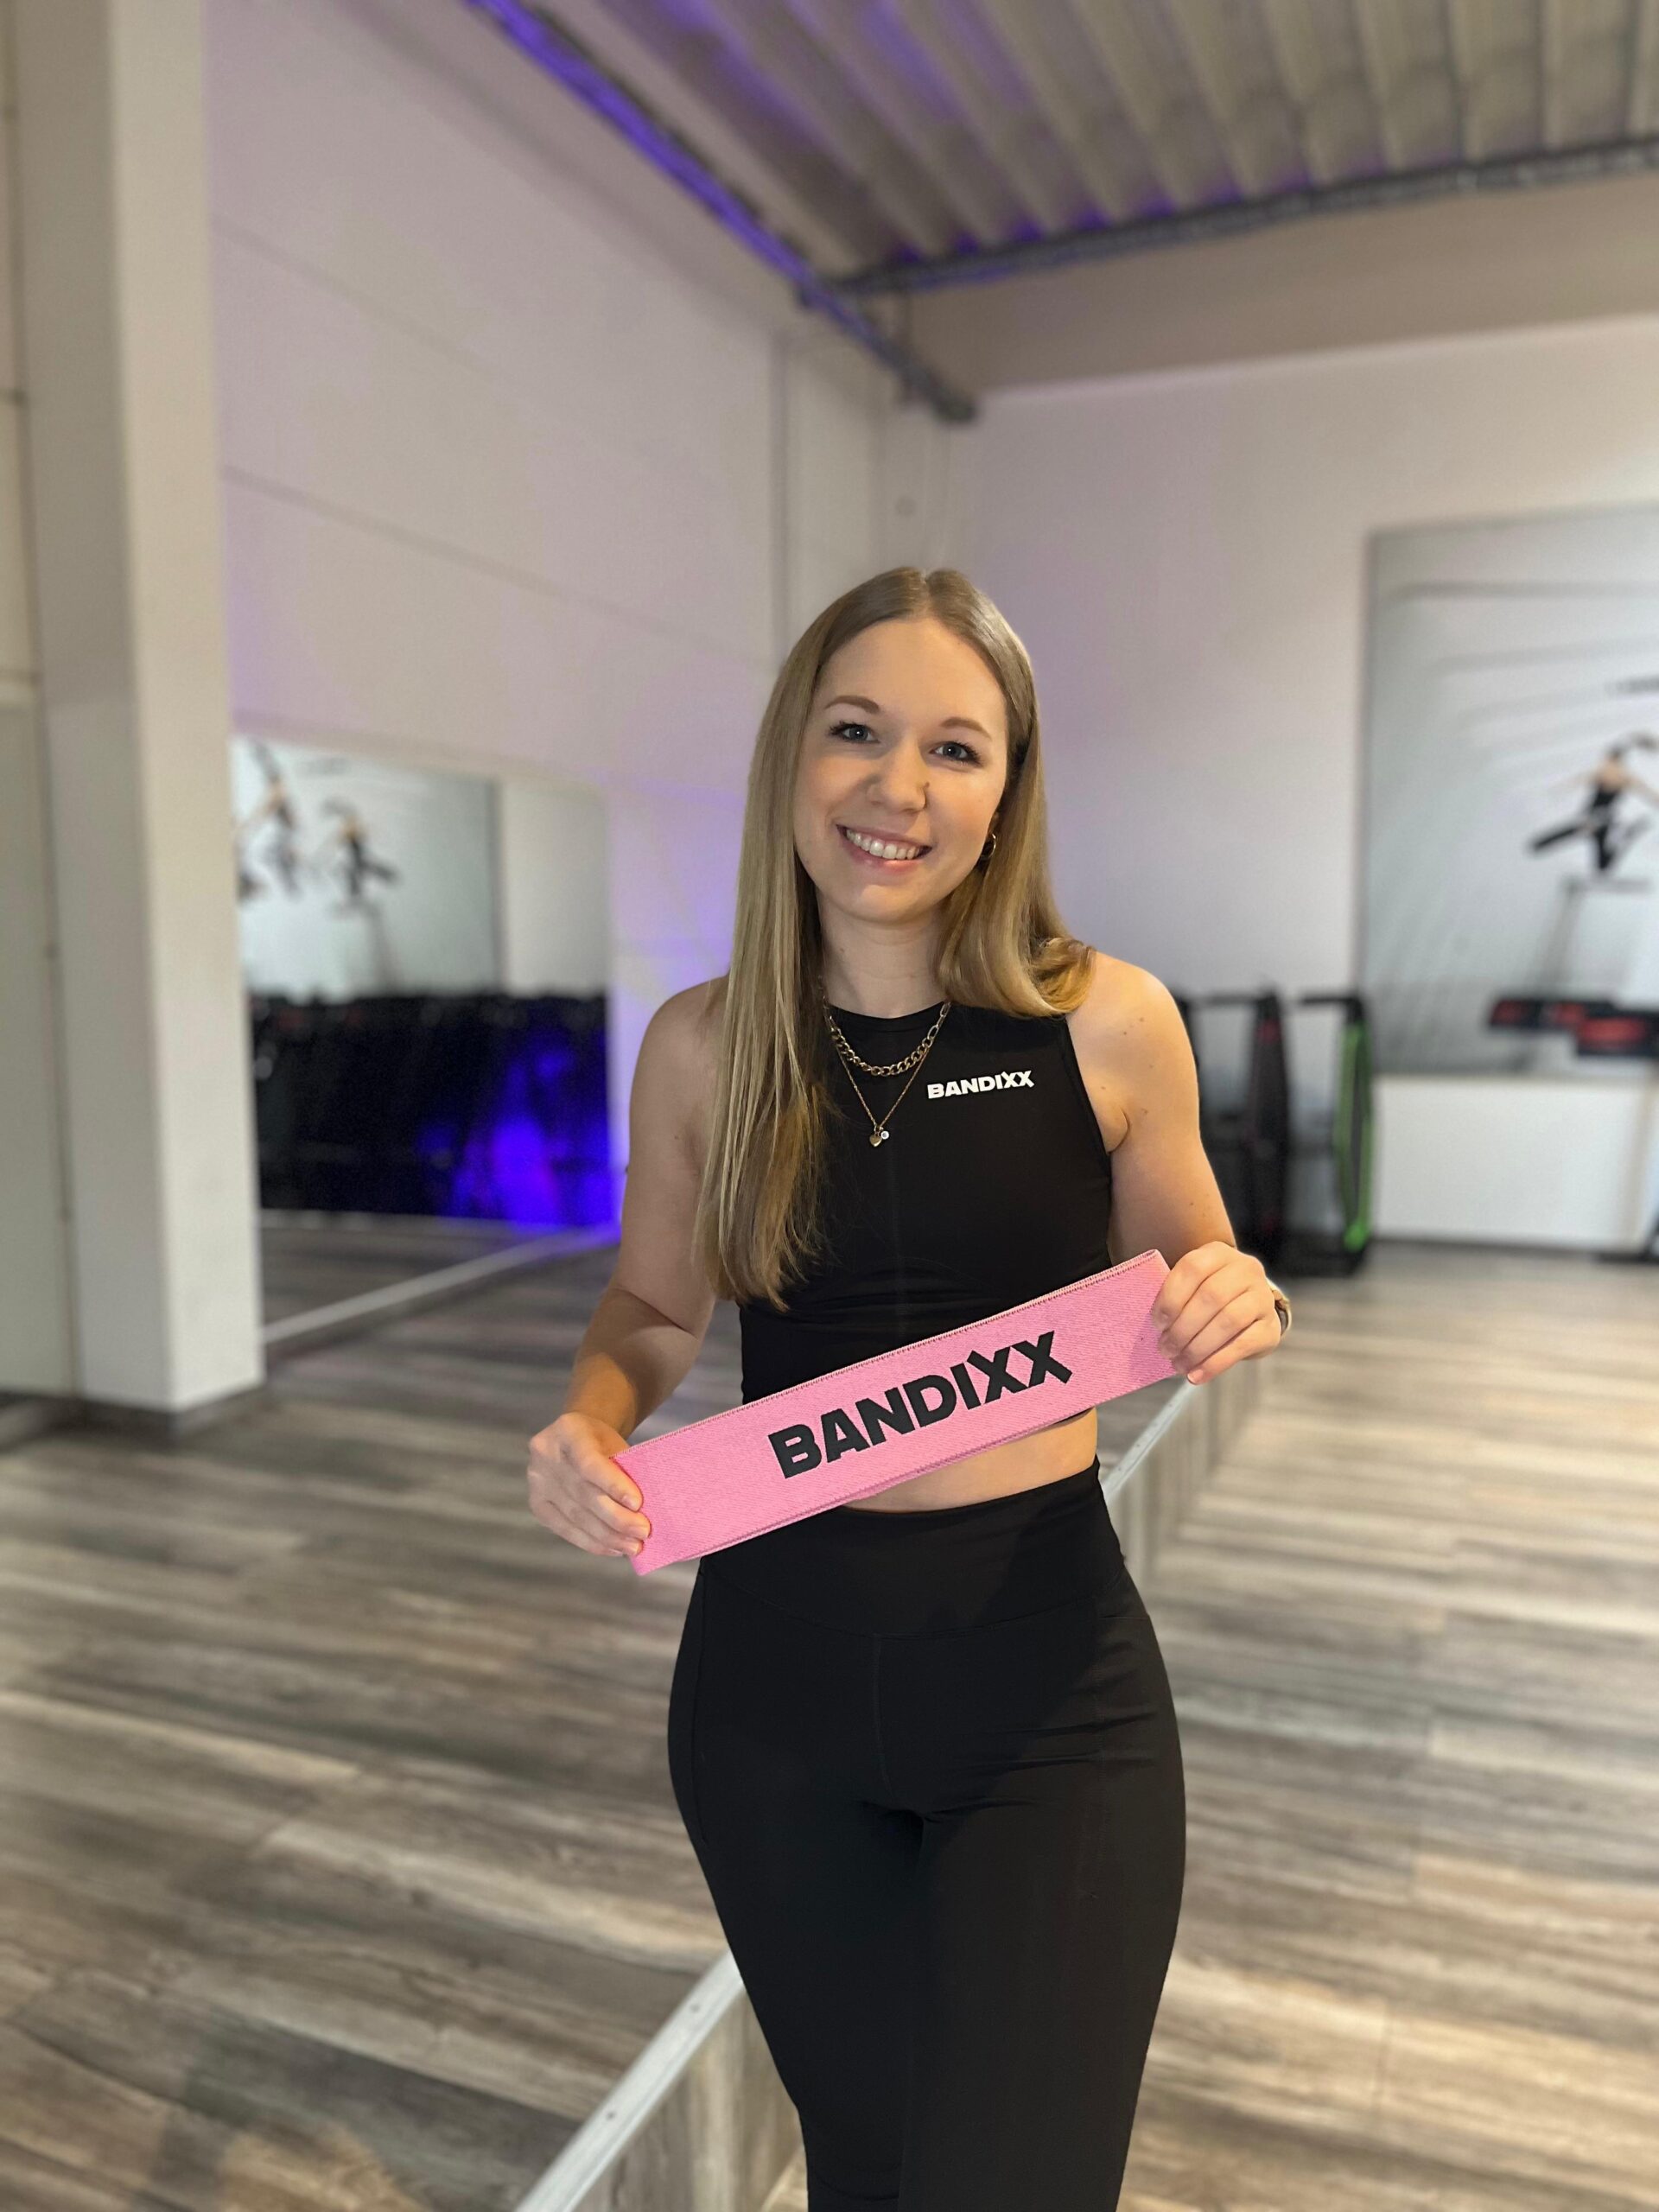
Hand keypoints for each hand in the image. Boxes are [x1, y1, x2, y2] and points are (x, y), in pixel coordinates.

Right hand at [527, 1410, 651, 1558]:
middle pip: (583, 1494)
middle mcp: (545, 1454)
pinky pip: (565, 1529)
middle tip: (643, 1532)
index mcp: (568, 1430)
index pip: (589, 1462)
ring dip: (607, 1536)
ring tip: (632, 1547)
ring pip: (575, 1516)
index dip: (613, 1485)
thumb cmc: (601, 1443)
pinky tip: (612, 1548)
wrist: (575, 1438)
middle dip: (616, 1518)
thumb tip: (642, 1513)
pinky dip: (591, 1542)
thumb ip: (624, 1471)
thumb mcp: (613, 1444)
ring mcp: (536, 1480)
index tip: (638, 1504)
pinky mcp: (536, 1503)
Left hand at [1150, 1241, 1283, 1384]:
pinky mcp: (1271, 1325)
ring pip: (1228, 1321)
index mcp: (1218, 1253)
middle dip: (1183, 1328)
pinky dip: (1216, 1363)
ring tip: (1179, 1364)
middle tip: (1165, 1350)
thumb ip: (1176, 1298)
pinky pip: (1243, 1345)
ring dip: (1198, 1347)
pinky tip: (1197, 1375)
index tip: (1157, 1324)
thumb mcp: (1193, 1287)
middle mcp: (1245, 1269)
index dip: (1171, 1297)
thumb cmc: (1209, 1299)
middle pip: (1211, 1297)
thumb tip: (1157, 1328)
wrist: (1249, 1311)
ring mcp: (1263, 1296)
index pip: (1193, 1268)